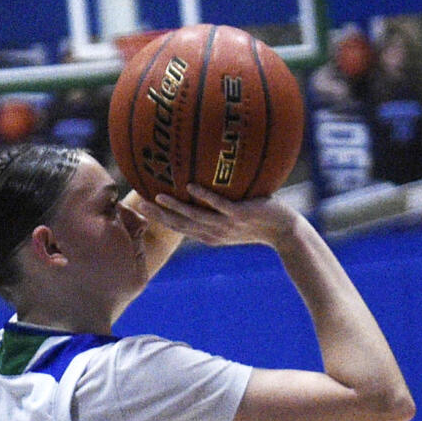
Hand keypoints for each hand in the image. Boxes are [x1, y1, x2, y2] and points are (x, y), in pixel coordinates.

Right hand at [150, 184, 300, 249]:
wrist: (284, 231)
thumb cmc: (260, 220)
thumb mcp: (234, 218)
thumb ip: (217, 207)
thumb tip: (201, 184)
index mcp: (209, 236)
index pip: (178, 229)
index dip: (159, 221)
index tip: (140, 210)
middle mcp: (214, 234)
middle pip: (180, 225)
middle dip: (158, 217)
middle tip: (137, 206)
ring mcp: (227, 226)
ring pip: (196, 217)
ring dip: (175, 207)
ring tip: (158, 195)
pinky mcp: (241, 215)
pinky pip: (220, 205)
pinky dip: (205, 197)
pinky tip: (192, 186)